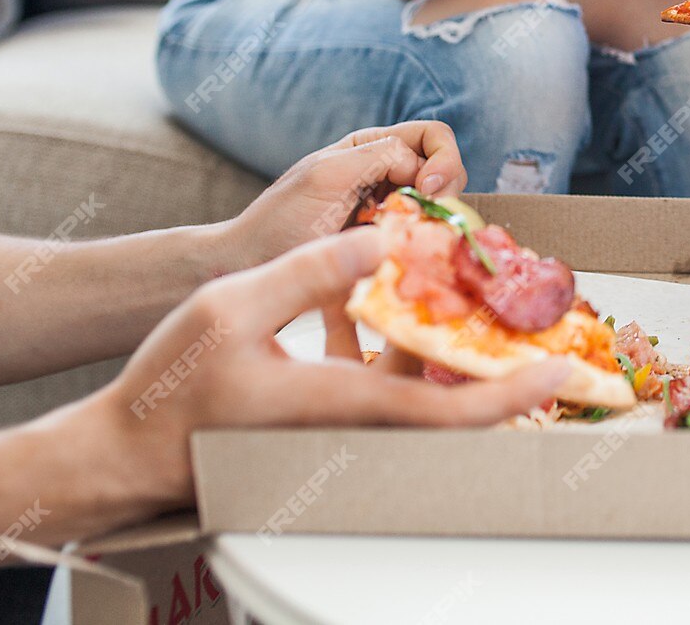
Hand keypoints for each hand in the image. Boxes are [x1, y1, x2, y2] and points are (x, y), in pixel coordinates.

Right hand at [79, 229, 569, 509]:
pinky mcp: (332, 418)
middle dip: (501, 360)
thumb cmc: (171, 384)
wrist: (130, 448)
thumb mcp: (235, 306)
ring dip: (452, 344)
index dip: (510, 394)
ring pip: (423, 389)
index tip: (558, 374)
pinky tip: (398, 301)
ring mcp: (345, 426)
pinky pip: (393, 386)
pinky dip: (411, 348)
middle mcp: (355, 423)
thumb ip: (313, 270)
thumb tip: (387, 241)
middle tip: (540, 316)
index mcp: (341, 403)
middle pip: (451, 401)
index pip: (447, 410)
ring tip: (474, 288)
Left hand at [216, 122, 467, 271]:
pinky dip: (420, 247)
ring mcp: (389, 212)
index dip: (443, 161)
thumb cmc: (280, 220)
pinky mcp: (386, 246)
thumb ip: (380, 155)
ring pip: (439, 208)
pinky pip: (421, 239)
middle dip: (444, 193)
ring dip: (431, 223)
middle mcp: (386, 174)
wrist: (247, 268)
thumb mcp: (329, 174)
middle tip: (418, 222)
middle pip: (446, 171)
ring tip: (401, 241)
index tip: (427, 191)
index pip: (434, 137)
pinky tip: (398, 258)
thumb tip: (425, 172)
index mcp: (372, 146)